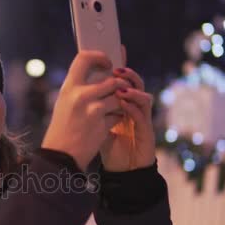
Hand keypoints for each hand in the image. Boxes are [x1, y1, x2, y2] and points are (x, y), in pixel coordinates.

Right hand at [42, 51, 130, 170]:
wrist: (61, 155)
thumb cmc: (62, 128)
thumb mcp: (64, 103)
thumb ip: (79, 88)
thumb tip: (99, 74)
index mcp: (68, 87)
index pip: (84, 58)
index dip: (99, 56)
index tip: (107, 62)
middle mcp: (80, 95)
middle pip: (112, 79)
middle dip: (121, 85)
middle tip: (121, 89)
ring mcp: (93, 110)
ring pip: (119, 96)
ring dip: (121, 101)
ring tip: (114, 108)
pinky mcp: (102, 124)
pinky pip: (119, 113)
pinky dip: (119, 116)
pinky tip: (112, 121)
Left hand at [99, 46, 155, 171]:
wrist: (122, 172)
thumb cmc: (111, 147)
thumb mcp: (98, 124)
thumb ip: (93, 107)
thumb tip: (78, 89)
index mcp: (123, 104)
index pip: (123, 80)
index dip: (119, 65)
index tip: (112, 51)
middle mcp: (134, 109)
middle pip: (136, 84)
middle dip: (127, 73)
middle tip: (116, 67)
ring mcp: (142, 120)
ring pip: (144, 97)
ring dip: (132, 89)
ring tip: (120, 85)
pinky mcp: (146, 133)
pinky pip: (143, 117)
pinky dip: (134, 108)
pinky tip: (124, 104)